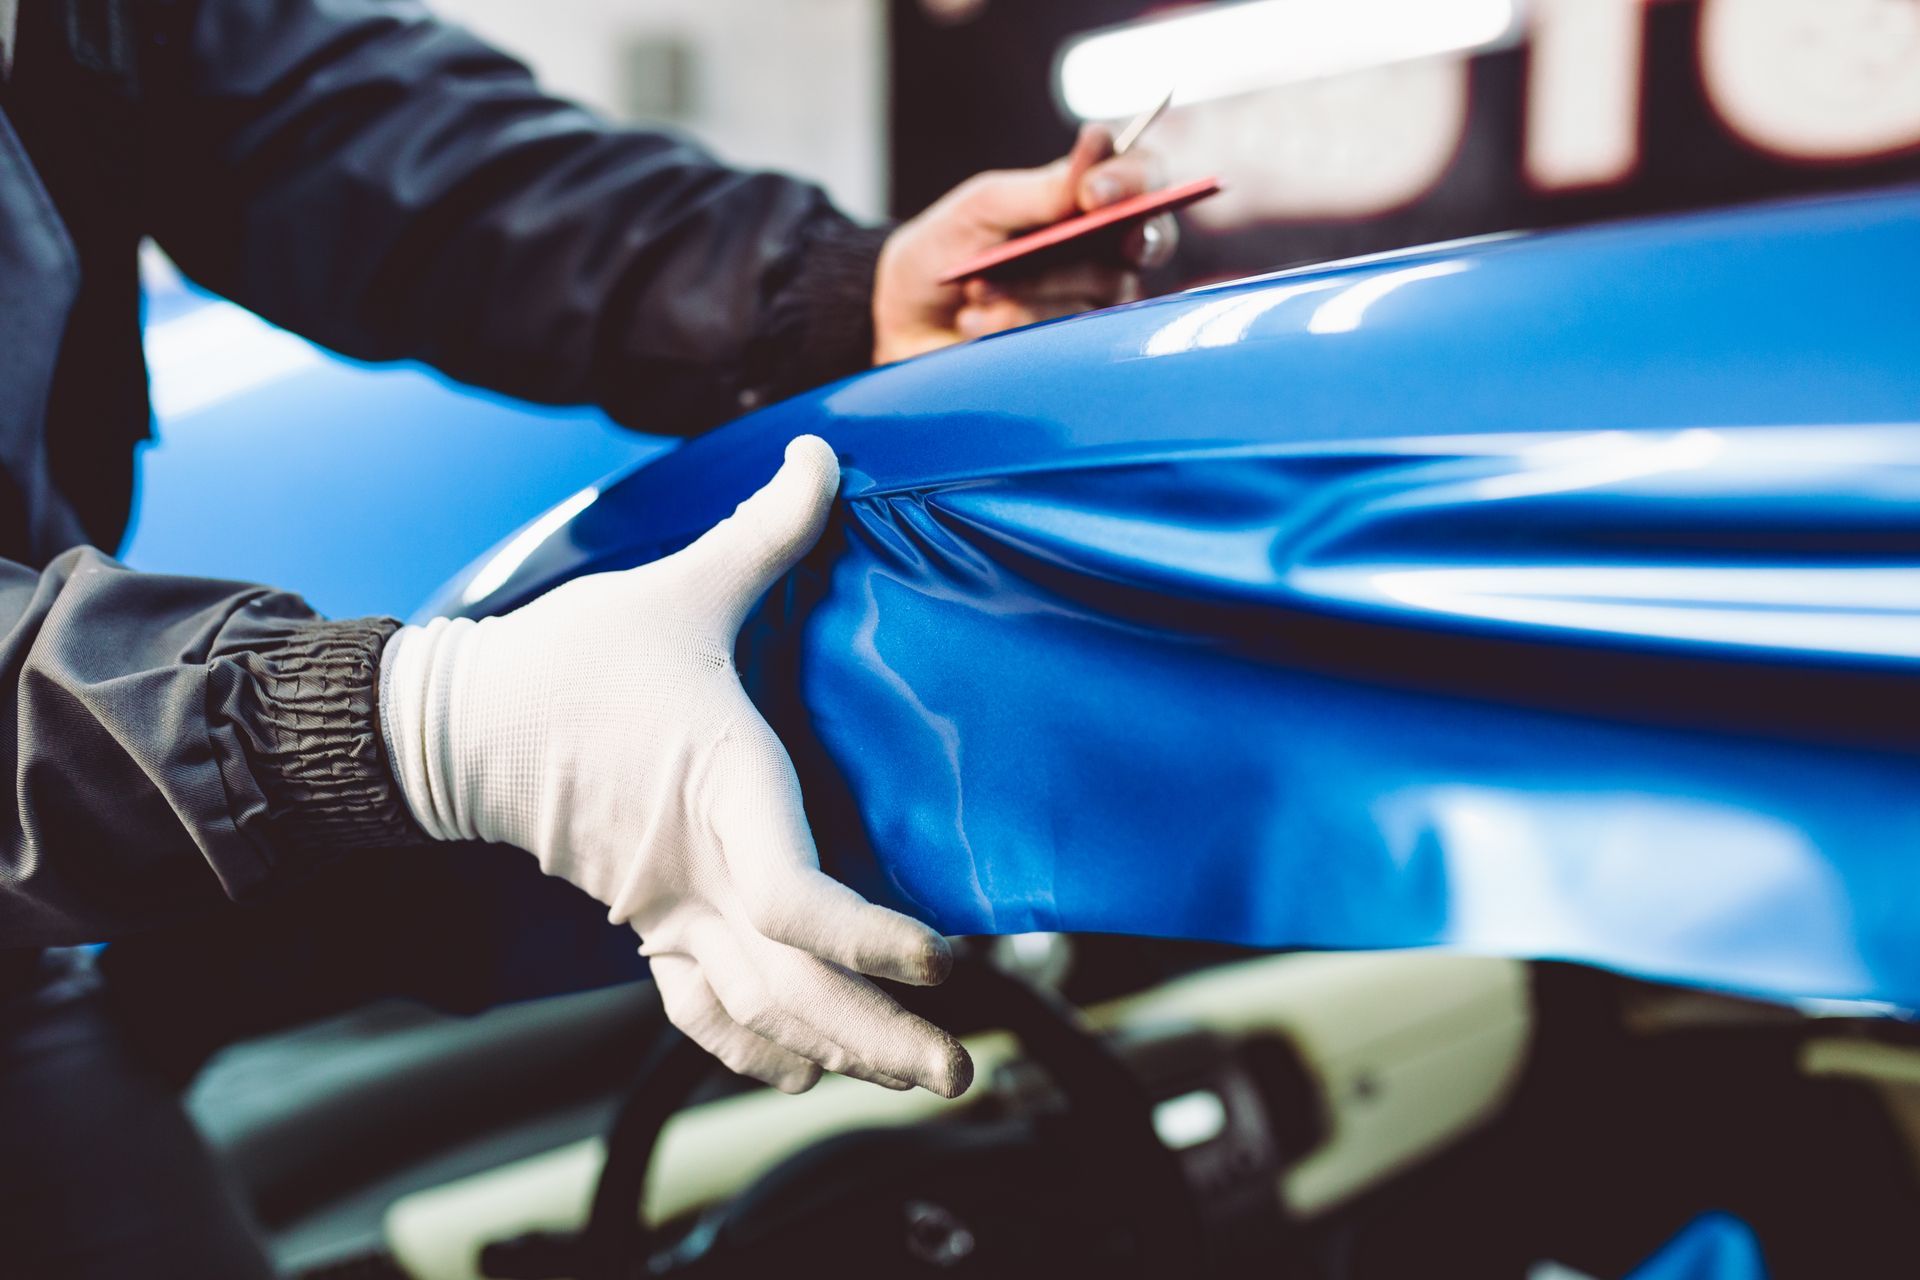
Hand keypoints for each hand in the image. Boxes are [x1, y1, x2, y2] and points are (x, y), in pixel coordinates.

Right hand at [380, 437, 970, 1097]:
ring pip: (751, 1016)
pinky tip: (804, 1073)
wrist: (455, 727)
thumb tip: (823, 449)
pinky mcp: (643, 927)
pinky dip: (753, 1050)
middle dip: (877, 1038)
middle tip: (958, 1072)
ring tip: (915, 1078)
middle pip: (788, 990)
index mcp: (717, 791)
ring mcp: (664, 912)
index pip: (795, 900)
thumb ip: (766, 530)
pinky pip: (698, 1013)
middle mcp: (694, 871)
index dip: (871, 943)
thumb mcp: (678, 588)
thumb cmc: (572, 659)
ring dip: (833, 1054)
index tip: (946, 962)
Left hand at [872, 123, 1179, 364]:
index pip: (1145, 177)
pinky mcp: (1073, 350)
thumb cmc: (947, 251)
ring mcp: (1094, 302)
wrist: (906, 319)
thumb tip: (1094, 163)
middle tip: (1052, 245)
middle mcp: (1108, 252)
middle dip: (1095, 242)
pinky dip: (1012, 320)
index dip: (1133, 180)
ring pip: (1099, 290)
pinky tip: (972, 319)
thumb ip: (1041, 190)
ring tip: (974, 287)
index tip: (1093, 192)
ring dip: (1032, 287)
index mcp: (1090, 201)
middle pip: (1143, 241)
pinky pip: (1064, 332)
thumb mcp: (984, 206)